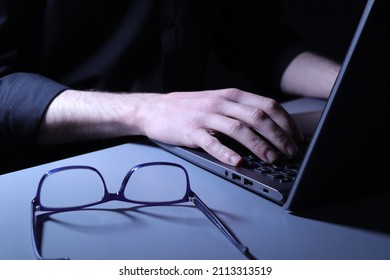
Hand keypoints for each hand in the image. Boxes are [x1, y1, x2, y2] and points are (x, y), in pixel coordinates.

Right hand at [137, 88, 302, 165]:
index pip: (267, 105)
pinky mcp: (192, 131)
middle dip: (279, 135)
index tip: (295, 137)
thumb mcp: (217, 101)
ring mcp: (206, 116)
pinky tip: (238, 162)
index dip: (285, 122)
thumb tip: (268, 126)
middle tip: (290, 152)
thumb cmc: (189, 107)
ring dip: (259, 145)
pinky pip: (212, 143)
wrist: (154, 109)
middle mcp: (222, 103)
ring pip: (239, 129)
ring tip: (271, 159)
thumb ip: (240, 110)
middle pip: (258, 117)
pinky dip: (226, 153)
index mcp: (231, 95)